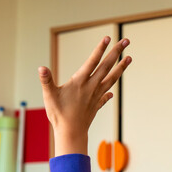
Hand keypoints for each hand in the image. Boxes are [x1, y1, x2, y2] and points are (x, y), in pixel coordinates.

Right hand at [38, 36, 130, 156]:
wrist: (71, 133)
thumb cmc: (59, 114)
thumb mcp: (49, 96)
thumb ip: (46, 80)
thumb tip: (41, 68)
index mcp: (80, 82)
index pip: (92, 61)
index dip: (100, 49)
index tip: (108, 38)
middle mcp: (91, 86)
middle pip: (106, 66)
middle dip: (116, 52)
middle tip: (126, 41)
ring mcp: (95, 96)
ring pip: (111, 79)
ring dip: (121, 68)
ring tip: (129, 58)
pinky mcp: (96, 105)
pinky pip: (105, 97)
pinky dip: (109, 93)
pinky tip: (111, 93)